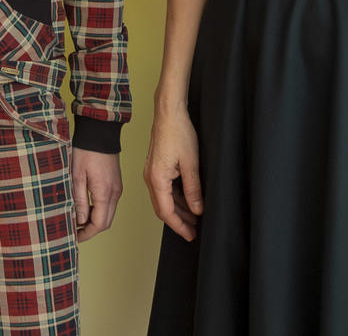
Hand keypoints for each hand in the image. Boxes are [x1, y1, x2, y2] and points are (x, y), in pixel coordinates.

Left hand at [70, 149, 122, 241]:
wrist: (100, 132)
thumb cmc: (86, 151)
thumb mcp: (77, 176)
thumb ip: (80, 201)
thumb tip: (80, 221)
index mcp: (105, 193)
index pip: (99, 224)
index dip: (86, 233)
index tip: (74, 236)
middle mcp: (115, 193)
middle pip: (106, 222)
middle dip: (91, 230)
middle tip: (75, 231)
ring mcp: (117, 188)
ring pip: (109, 214)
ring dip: (95, 220)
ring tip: (78, 219)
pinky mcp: (116, 184)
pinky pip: (110, 204)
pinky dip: (99, 210)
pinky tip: (87, 207)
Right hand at [143, 105, 202, 241]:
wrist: (169, 112)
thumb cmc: (178, 132)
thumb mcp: (191, 164)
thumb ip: (193, 189)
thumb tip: (197, 210)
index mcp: (157, 179)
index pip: (167, 212)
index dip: (179, 226)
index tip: (191, 235)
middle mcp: (150, 178)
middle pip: (162, 209)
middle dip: (178, 222)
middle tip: (193, 231)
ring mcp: (151, 172)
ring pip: (163, 200)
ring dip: (178, 210)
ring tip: (194, 217)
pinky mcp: (156, 167)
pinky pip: (163, 189)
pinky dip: (175, 198)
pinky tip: (187, 200)